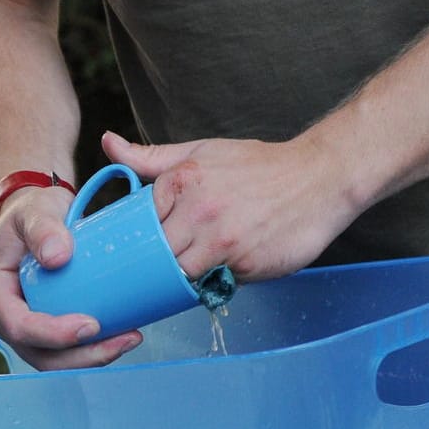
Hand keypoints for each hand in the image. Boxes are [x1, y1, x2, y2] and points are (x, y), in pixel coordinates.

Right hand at [0, 185, 143, 370]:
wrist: (39, 220)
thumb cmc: (33, 213)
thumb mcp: (35, 211)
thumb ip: (43, 228)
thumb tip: (58, 258)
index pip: (18, 325)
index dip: (53, 334)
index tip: (91, 325)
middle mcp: (5, 317)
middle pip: (39, 355)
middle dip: (82, 356)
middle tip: (123, 339)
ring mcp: (26, 329)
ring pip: (56, 361)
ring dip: (94, 358)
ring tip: (130, 339)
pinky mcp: (47, 331)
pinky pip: (69, 352)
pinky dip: (96, 350)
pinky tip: (124, 337)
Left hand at [101, 130, 362, 283]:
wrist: (321, 178)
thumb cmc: (259, 166)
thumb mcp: (202, 153)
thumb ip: (152, 157)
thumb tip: (108, 143)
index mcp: (181, 180)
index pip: (140, 223)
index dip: (143, 236)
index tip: (147, 242)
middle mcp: (198, 210)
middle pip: (157, 254)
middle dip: (159, 261)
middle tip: (166, 262)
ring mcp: (222, 241)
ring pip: (181, 275)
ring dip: (185, 277)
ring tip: (197, 266)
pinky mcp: (244, 265)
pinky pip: (215, 285)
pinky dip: (215, 283)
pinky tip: (225, 269)